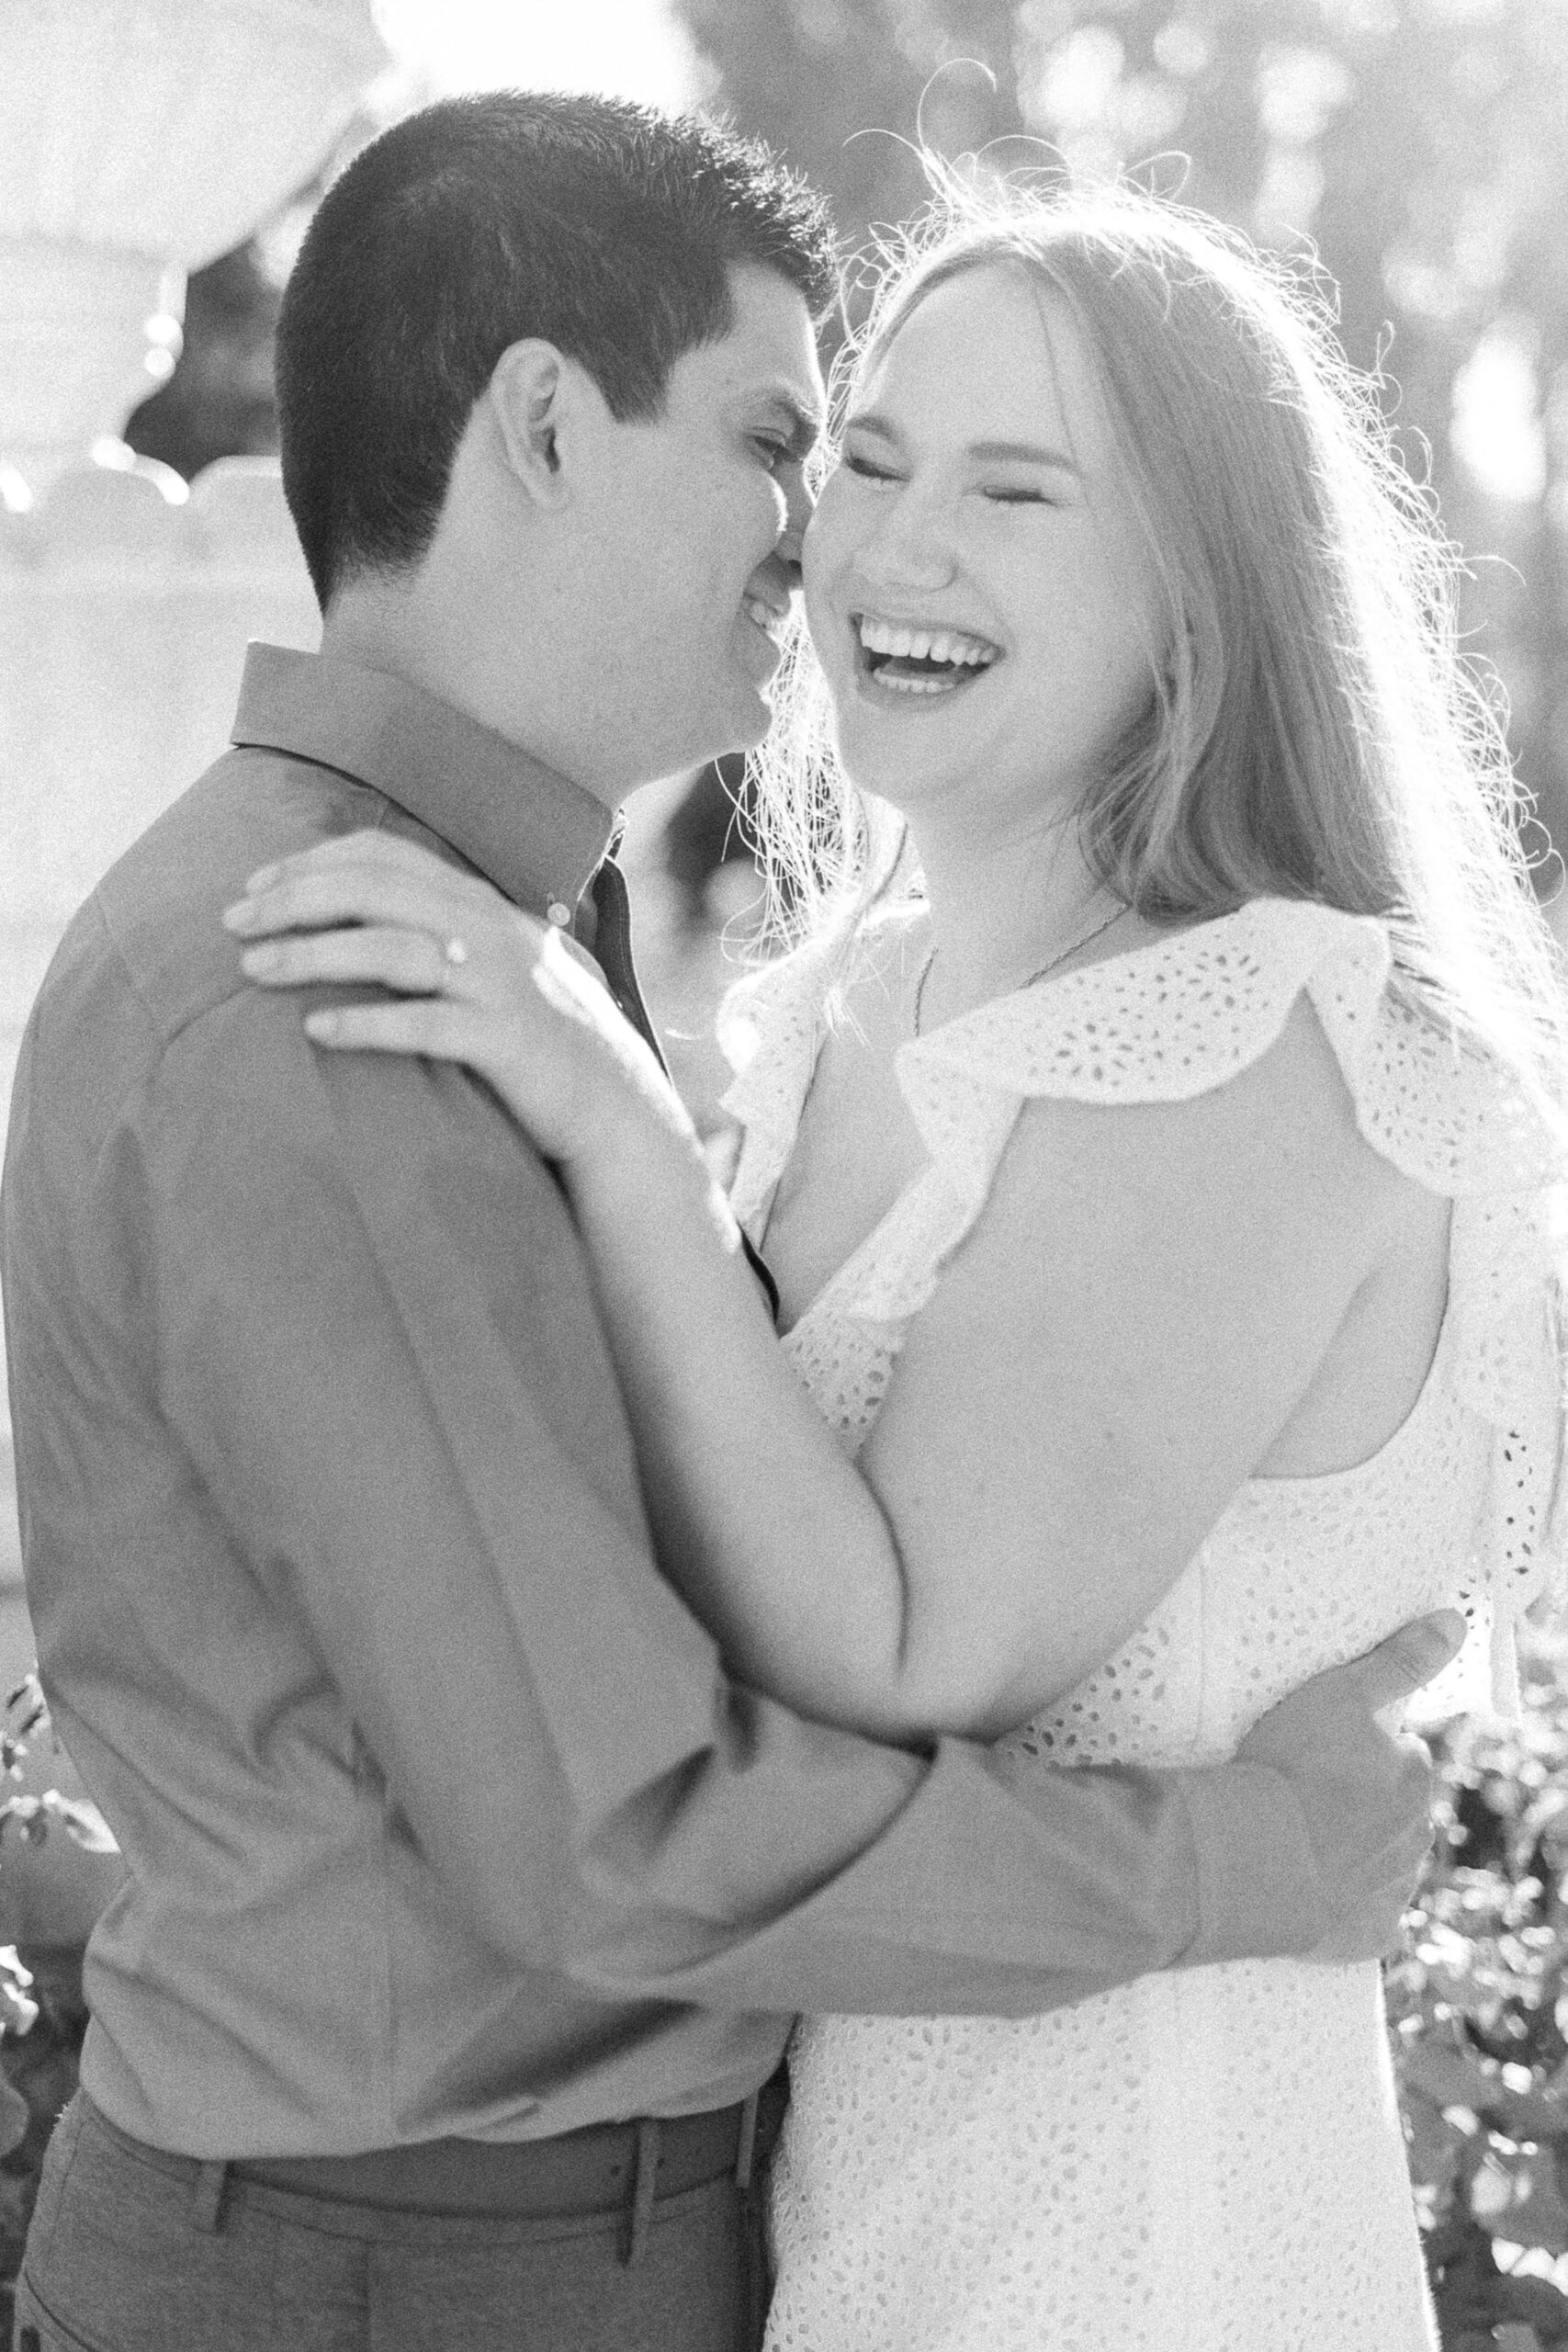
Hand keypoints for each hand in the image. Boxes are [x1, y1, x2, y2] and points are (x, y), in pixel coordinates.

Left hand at [223, 829, 691, 1169]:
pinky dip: (365, 1024)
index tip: (255, 887)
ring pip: (390, 950)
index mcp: (481, 905)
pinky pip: (424, 1025)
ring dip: (313, 955)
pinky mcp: (505, 1041)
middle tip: (232, 925)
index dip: (312, 862)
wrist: (615, 1105)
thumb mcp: (497, 966)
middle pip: (375, 892)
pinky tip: (316, 1032)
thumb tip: (360, 917)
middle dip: (294, 900)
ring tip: (253, 970)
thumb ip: (443, 934)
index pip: (384, 856)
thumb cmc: (540, 1037)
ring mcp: (500, 984)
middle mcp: (490, 931)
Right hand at [1236, 1608, 1466, 1963]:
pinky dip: (1345, 1906)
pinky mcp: (1369, 1936)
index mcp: (1413, 1777)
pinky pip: (1366, 1918)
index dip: (1362, 1750)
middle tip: (1304, 1792)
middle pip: (1395, 1810)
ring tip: (1299, 1838)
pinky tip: (1310, 1891)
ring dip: (1354, 1850)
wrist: (1252, 1860)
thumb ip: (1400, 1659)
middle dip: (1362, 1802)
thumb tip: (1455, 1621)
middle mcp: (1416, 1835)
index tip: (1322, 1752)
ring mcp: (1393, 1889)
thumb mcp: (1340, 1694)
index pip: (1402, 1755)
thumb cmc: (1290, 1768)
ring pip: (1383, 1861)